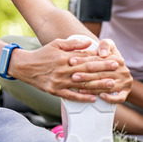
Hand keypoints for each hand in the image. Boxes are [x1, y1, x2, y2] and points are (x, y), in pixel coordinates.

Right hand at [7, 38, 129, 102]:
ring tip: (111, 85)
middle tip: (118, 71)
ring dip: (98, 85)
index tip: (113, 60)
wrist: (24, 66)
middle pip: (87, 71)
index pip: (87, 59)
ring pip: (82, 84)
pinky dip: (83, 98)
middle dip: (104, 71)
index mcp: (65, 58)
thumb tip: (89, 43)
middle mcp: (63, 70)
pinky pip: (71, 96)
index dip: (101, 60)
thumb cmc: (42, 54)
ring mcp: (59, 82)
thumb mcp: (56, 44)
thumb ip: (73, 44)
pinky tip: (93, 98)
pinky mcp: (55, 91)